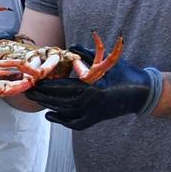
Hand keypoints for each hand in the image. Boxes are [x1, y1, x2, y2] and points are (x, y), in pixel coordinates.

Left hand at [27, 53, 160, 130]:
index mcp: (93, 88)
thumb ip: (87, 55)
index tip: (34, 82)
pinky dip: (61, 120)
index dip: (46, 85)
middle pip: (60, 101)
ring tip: (35, 99)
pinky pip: (74, 123)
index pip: (63, 87)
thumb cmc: (124, 74)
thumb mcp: (106, 62)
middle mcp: (91, 103)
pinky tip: (49, 114)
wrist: (142, 92)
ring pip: (64, 111)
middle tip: (29, 91)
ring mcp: (93, 114)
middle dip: (42, 96)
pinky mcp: (95, 120)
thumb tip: (71, 48)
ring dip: (48, 105)